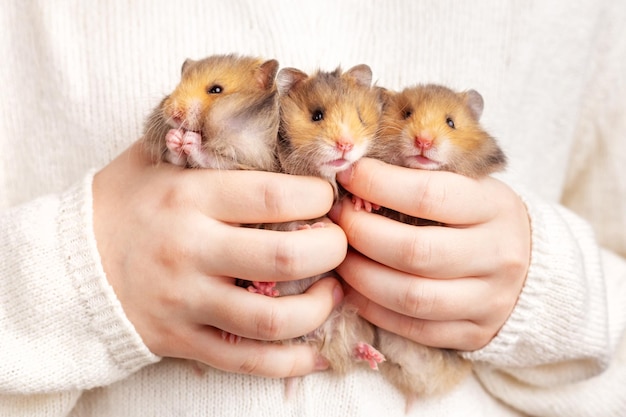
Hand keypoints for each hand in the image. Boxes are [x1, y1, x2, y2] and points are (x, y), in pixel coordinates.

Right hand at [92, 140, 346, 376]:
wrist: (69, 264)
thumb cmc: (124, 202)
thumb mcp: (158, 156)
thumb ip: (209, 135)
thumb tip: (269, 105)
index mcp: (189, 197)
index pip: (275, 196)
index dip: (319, 197)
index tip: (328, 197)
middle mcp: (189, 250)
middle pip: (284, 256)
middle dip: (332, 250)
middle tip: (339, 242)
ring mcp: (186, 301)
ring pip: (271, 319)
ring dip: (320, 308)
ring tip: (334, 291)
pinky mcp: (183, 340)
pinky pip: (246, 362)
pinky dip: (290, 362)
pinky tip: (315, 352)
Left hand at [329, 158, 529, 350]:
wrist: (531, 268)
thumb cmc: (482, 218)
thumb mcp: (467, 187)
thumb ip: (420, 181)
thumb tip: (353, 176)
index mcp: (495, 207)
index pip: (429, 196)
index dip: (379, 185)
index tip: (348, 176)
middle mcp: (498, 255)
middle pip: (416, 251)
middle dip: (363, 234)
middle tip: (338, 220)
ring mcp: (489, 300)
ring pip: (412, 297)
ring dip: (362, 277)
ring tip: (340, 257)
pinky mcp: (474, 333)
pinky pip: (415, 329)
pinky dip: (375, 310)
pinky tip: (354, 289)